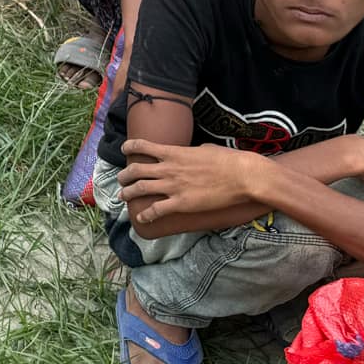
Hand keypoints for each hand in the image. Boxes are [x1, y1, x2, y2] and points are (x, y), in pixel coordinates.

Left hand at [118, 139, 263, 225]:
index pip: (142, 146)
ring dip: (128, 193)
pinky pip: (156, 210)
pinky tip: (141, 218)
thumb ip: (194, 151)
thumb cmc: (229, 160)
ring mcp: (173, 186)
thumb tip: (196, 151)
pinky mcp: (181, 203)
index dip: (129, 147)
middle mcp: (168, 168)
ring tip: (123, 196)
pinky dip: (146, 214)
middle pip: (136, 170)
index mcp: (174, 152)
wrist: (243, 176)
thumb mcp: (206, 148)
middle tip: (121, 180)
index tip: (124, 150)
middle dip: (124, 175)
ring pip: (140, 189)